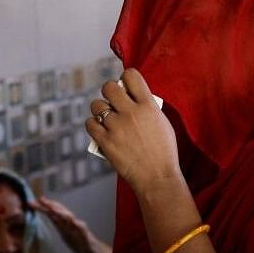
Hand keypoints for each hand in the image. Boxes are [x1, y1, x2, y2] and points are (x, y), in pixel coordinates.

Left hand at [34, 196, 111, 252]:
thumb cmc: (82, 244)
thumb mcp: (67, 234)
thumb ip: (59, 225)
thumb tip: (49, 216)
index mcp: (65, 225)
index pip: (54, 213)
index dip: (44, 207)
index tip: (32, 202)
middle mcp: (72, 225)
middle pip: (61, 213)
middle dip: (50, 206)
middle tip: (40, 199)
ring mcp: (80, 231)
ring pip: (72, 220)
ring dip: (62, 213)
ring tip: (53, 208)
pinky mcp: (88, 239)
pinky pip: (84, 232)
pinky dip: (79, 226)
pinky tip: (75, 222)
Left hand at [86, 69, 183, 193]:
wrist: (157, 177)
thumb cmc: (163, 152)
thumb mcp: (162, 123)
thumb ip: (148, 107)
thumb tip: (133, 97)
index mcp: (148, 105)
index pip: (130, 75)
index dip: (125, 78)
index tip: (125, 86)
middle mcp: (130, 113)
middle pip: (108, 87)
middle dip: (109, 92)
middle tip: (112, 101)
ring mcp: (116, 127)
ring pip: (96, 105)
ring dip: (99, 110)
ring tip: (105, 118)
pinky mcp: (105, 141)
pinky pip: (90, 124)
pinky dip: (93, 125)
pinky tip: (99, 129)